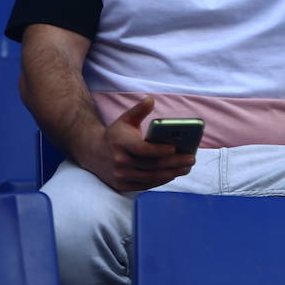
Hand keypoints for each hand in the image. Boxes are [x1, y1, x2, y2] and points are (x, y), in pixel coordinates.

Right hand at [79, 96, 195, 192]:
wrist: (93, 152)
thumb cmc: (115, 134)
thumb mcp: (125, 119)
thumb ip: (139, 110)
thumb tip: (151, 100)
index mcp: (121, 143)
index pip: (143, 149)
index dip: (159, 150)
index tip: (175, 148)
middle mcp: (120, 161)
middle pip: (151, 165)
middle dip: (174, 163)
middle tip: (191, 159)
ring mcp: (120, 175)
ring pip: (150, 177)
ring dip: (171, 174)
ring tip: (186, 168)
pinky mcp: (122, 185)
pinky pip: (145, 185)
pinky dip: (160, 181)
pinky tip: (173, 175)